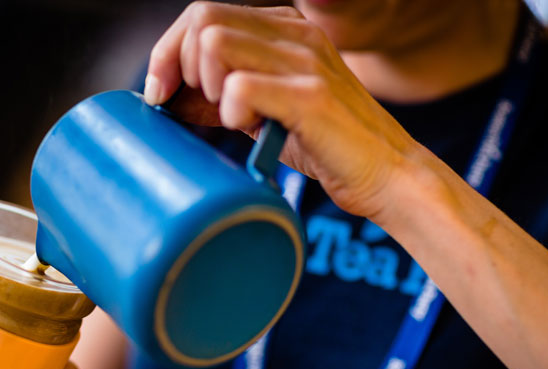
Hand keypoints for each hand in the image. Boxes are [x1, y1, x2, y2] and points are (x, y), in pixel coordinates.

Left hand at [144, 2, 430, 221]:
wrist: (386, 174)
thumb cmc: (324, 144)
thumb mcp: (264, 110)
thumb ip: (222, 93)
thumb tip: (167, 94)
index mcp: (285, 28)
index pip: (204, 14)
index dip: (168, 51)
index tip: (160, 92)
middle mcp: (296, 33)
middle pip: (202, 18)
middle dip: (178, 65)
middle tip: (193, 106)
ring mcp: (306, 60)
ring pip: (214, 43)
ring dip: (205, 86)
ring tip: (229, 117)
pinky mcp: (311, 96)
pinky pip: (239, 87)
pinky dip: (229, 113)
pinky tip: (249, 130)